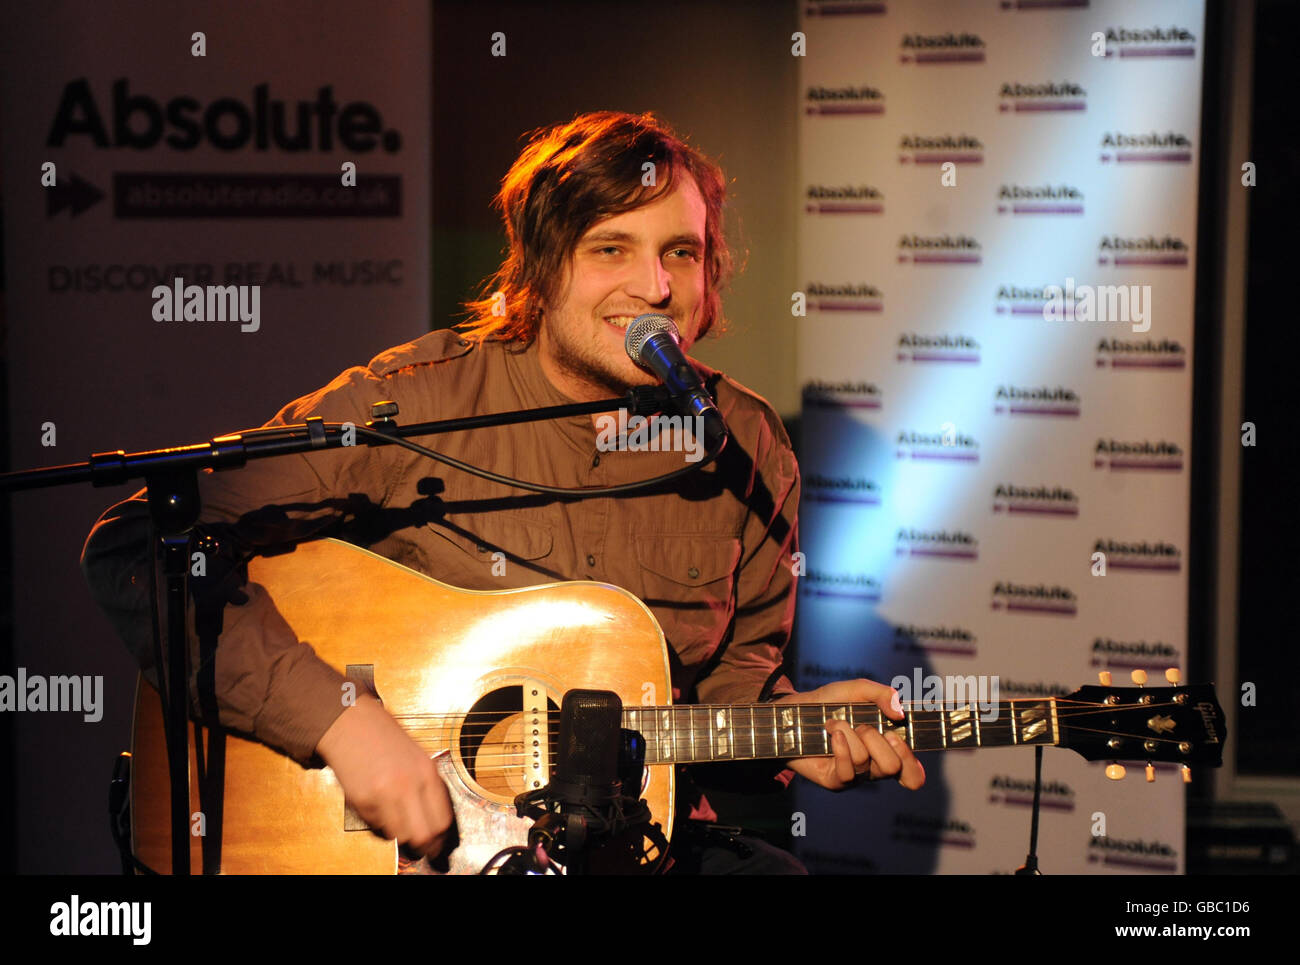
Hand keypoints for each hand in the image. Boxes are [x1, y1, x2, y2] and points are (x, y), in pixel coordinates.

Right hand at [315, 694, 453, 857]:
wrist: (352, 723)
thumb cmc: (385, 739)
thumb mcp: (418, 757)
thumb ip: (429, 787)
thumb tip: (436, 821)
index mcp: (427, 773)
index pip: (442, 820)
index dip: (440, 838)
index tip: (437, 843)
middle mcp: (408, 785)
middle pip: (424, 835)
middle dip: (424, 846)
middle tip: (422, 848)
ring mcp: (384, 794)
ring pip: (399, 836)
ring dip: (400, 834)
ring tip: (396, 820)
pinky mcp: (362, 800)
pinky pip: (376, 825)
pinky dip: (379, 822)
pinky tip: (377, 804)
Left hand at [777, 679, 924, 790]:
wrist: (792, 712)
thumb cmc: (828, 702)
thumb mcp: (856, 690)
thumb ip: (882, 694)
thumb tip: (900, 713)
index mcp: (887, 749)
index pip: (913, 776)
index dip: (912, 762)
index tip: (896, 735)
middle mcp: (874, 767)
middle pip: (894, 767)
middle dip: (877, 738)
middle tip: (863, 726)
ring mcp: (855, 776)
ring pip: (866, 761)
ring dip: (850, 733)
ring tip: (835, 724)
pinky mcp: (836, 781)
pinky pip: (848, 771)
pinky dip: (841, 746)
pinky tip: (831, 733)